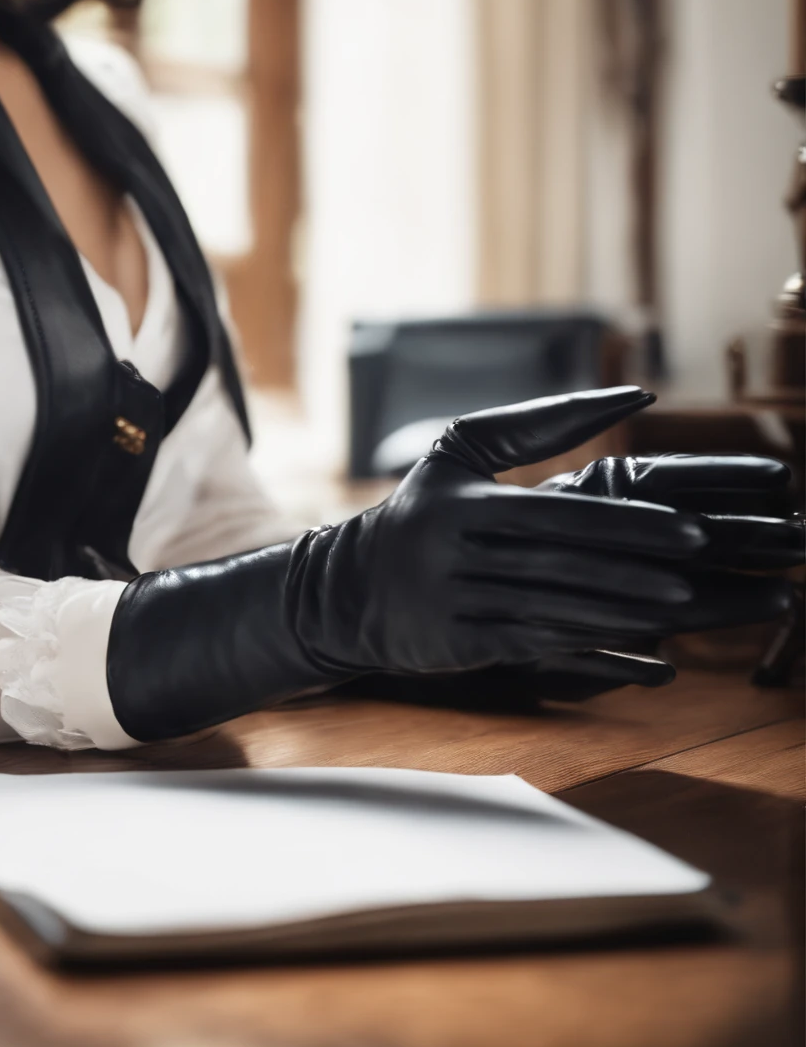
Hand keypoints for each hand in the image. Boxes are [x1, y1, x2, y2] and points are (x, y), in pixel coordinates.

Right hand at [300, 386, 757, 679]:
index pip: (553, 514)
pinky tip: (636, 638)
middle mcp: (455, 557)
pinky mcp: (460, 648)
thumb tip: (630, 398)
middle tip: (698, 559)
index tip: (683, 527)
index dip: (623, 524)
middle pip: (561, 564)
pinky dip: (588, 643)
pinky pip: (535, 645)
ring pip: (554, 610)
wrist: (348, 589)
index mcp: (460, 506)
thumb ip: (538, 422)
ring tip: (683, 601)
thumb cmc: (422, 509)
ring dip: (624, 608)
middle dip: (636, 563)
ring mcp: (457, 607)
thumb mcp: (460, 450)